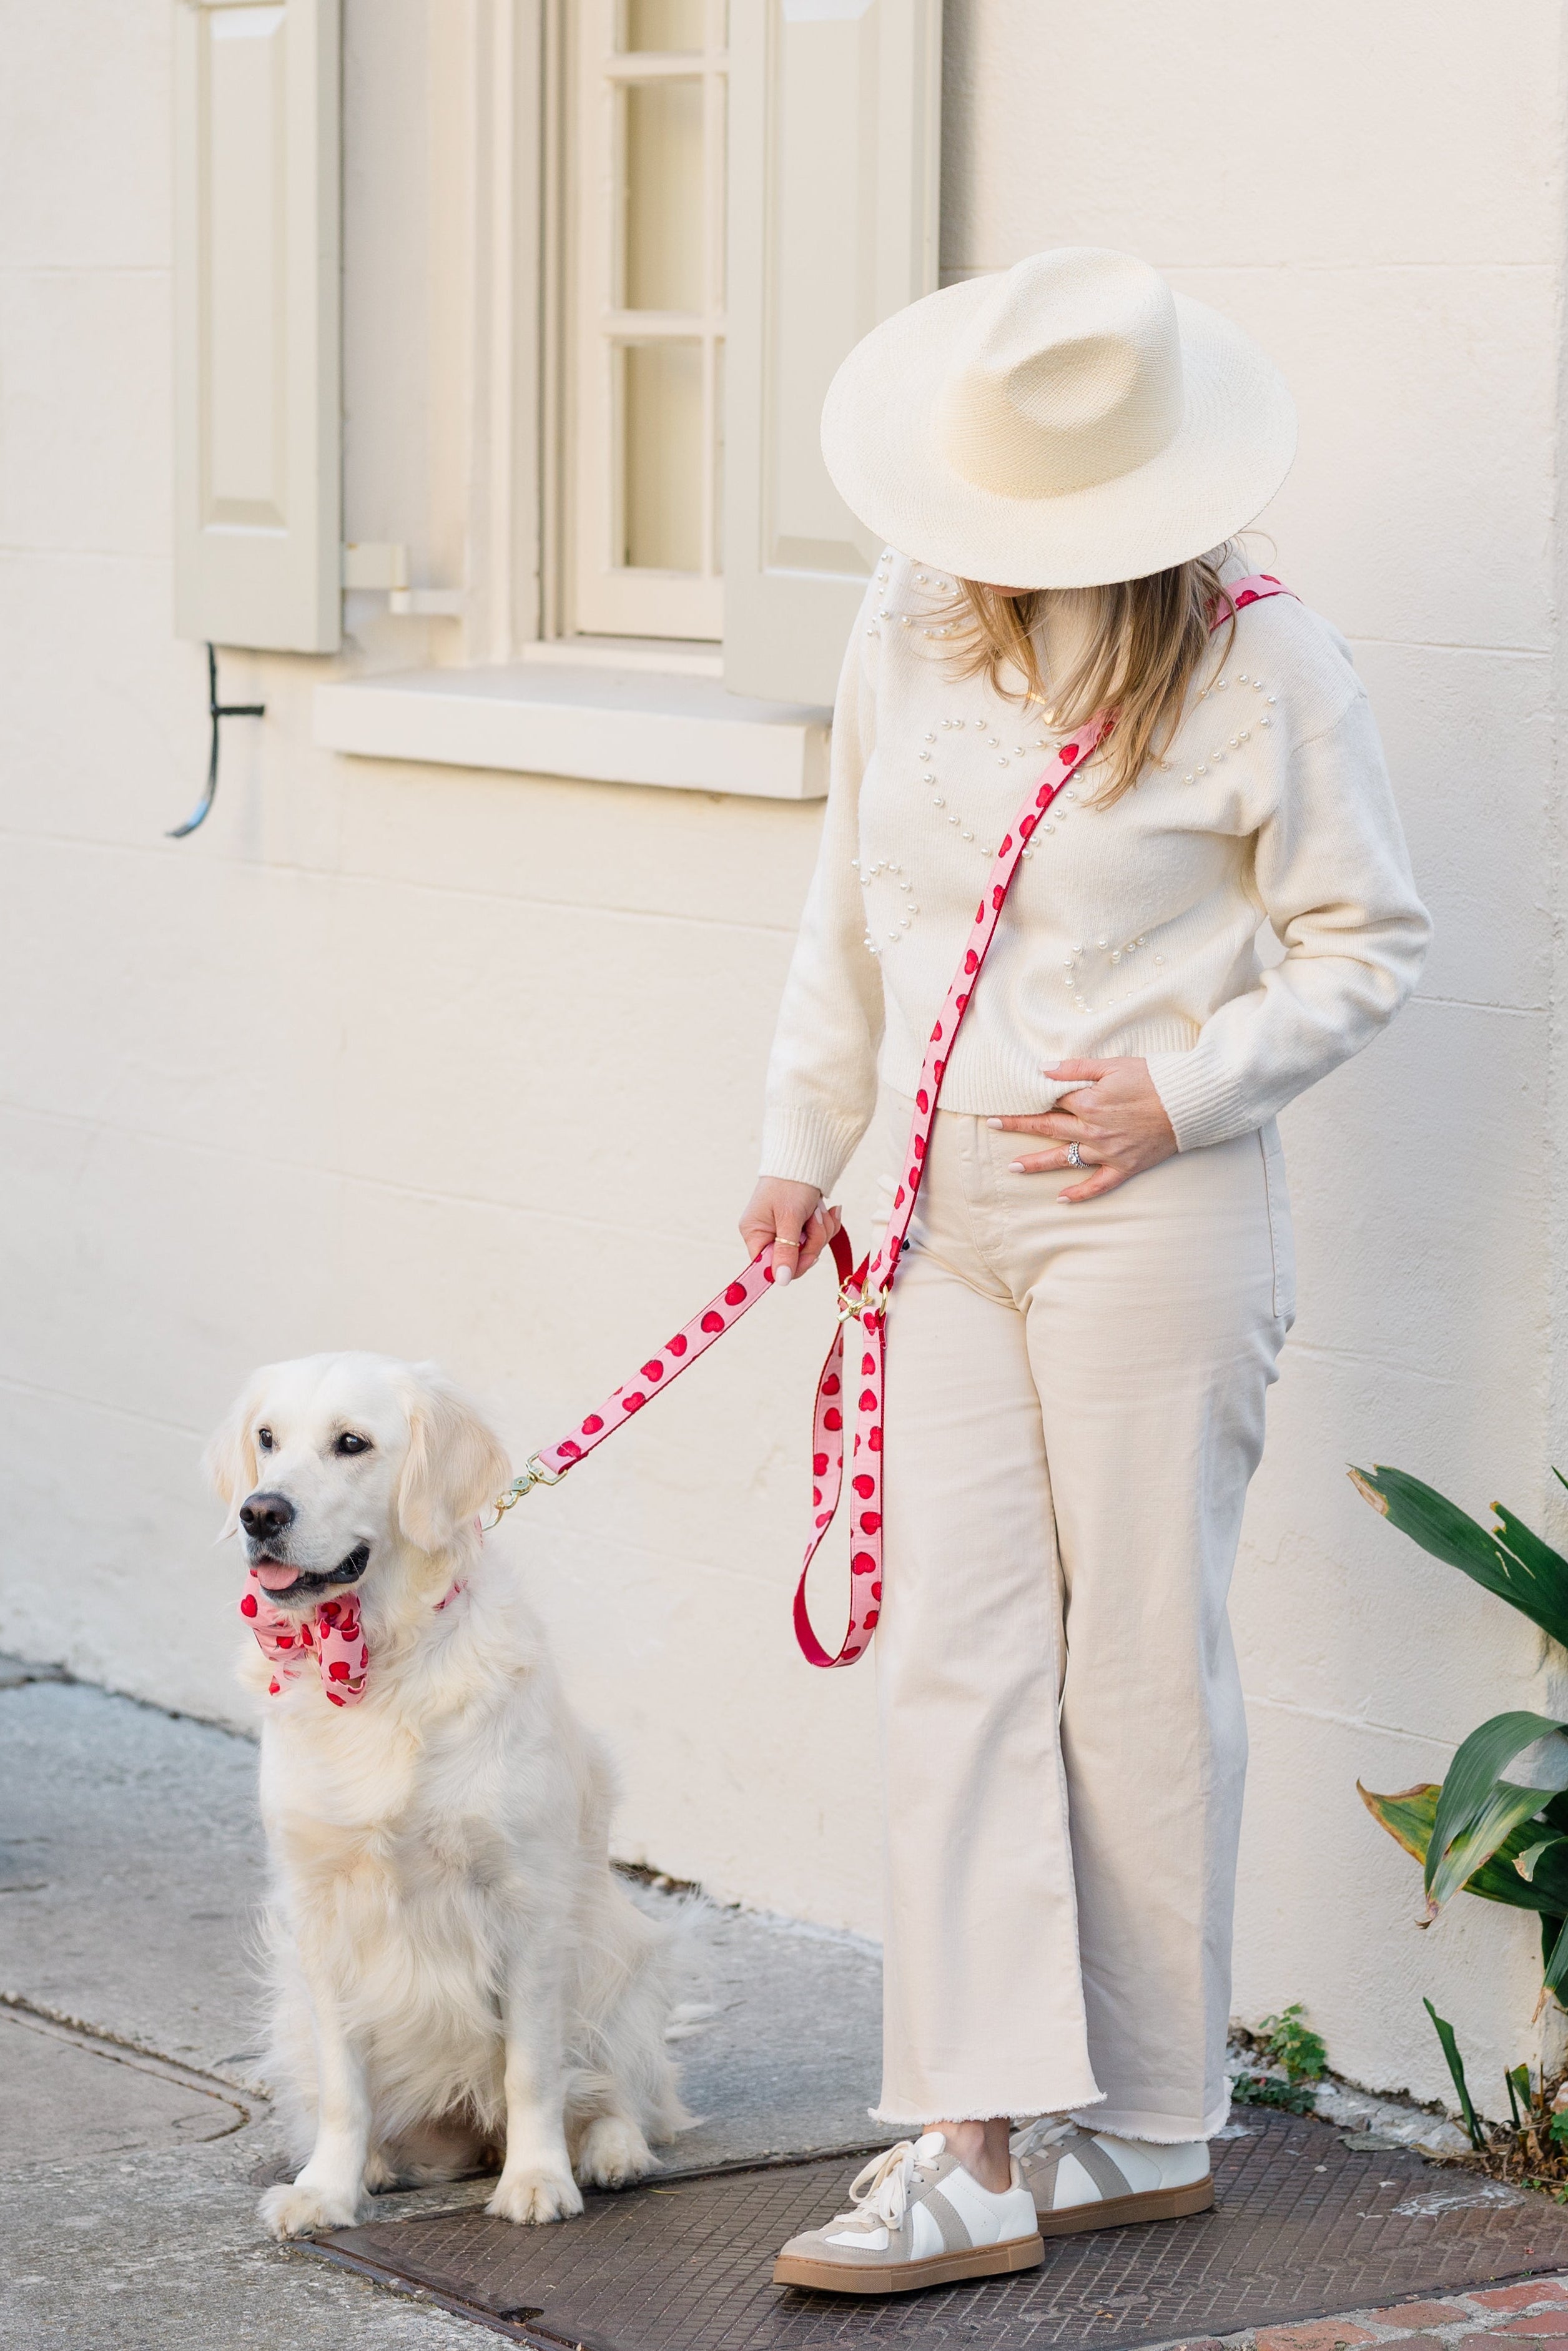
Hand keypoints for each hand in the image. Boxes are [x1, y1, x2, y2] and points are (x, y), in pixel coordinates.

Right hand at [739, 1178, 843, 1286]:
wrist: (804, 1157)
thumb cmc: (790, 1183)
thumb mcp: (789, 1217)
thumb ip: (786, 1250)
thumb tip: (780, 1280)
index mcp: (755, 1234)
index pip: (768, 1268)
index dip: (791, 1266)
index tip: (809, 1256)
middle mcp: (766, 1235)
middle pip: (794, 1261)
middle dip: (812, 1242)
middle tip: (814, 1220)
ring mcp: (784, 1232)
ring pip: (809, 1249)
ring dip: (821, 1231)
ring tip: (818, 1209)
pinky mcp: (800, 1227)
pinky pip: (817, 1238)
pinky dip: (825, 1226)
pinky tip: (826, 1210)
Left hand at [988, 1057, 1176, 1202]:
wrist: (1189, 1103)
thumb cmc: (1154, 1078)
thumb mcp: (1113, 1065)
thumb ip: (1076, 1069)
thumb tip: (1043, 1071)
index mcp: (1088, 1102)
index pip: (1049, 1102)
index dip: (1027, 1101)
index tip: (1004, 1102)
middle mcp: (1092, 1129)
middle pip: (1048, 1127)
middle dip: (1018, 1126)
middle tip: (992, 1124)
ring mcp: (1107, 1151)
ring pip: (1064, 1158)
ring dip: (1037, 1163)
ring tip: (1013, 1167)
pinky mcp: (1124, 1167)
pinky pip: (1097, 1185)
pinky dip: (1080, 1194)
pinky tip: (1061, 1199)